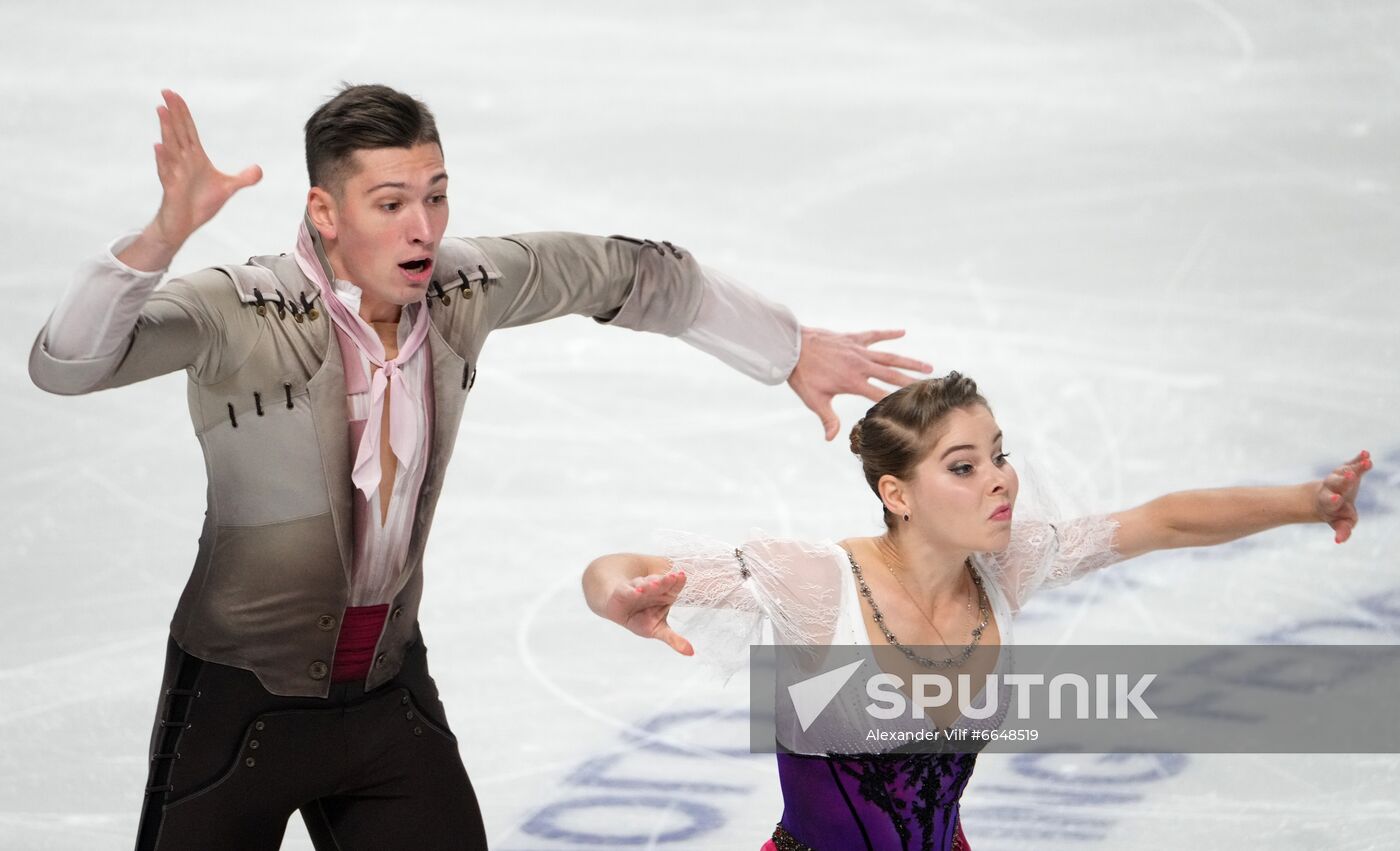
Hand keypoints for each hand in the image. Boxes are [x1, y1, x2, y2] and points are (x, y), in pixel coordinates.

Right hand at [128, 90, 262, 268]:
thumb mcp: (228, 189)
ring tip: (161, 110)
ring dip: (166, 129)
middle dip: (173, 112)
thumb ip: (243, 178)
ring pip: (170, 147)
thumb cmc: (200, 204)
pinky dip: (163, 159)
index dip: (183, 113)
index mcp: (195, 158)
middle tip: (166, 92)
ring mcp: (175, 173)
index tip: (176, 95)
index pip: (189, 130)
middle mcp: (183, 162)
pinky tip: (158, 146)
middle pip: (178, 132)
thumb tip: (259, 169)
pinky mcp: (171, 189)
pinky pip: (166, 171)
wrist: (184, 226)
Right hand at [601, 571, 693, 655]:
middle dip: (666, 581)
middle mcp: (652, 589)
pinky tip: (637, 592)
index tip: (682, 577)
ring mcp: (638, 589)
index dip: (678, 582)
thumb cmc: (640, 618)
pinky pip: (629, 591)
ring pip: (645, 585)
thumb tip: (691, 653)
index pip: (673, 587)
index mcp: (664, 595)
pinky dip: (633, 591)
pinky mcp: (623, 592)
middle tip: (673, 577)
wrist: (616, 610)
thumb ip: (674, 639)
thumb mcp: (658, 630)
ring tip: (655, 583)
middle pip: (661, 584)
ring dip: (650, 584)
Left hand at [786, 327, 933, 440]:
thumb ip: (827, 419)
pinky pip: (875, 335)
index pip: (881, 394)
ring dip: (910, 362)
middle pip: (892, 375)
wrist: (792, 347)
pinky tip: (902, 332)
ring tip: (928, 367)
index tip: (915, 407)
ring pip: (890, 356)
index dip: (898, 401)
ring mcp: (859, 350)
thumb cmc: (802, 375)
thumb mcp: (814, 400)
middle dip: (913, 382)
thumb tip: (832, 439)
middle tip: (932, 387)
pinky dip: (889, 334)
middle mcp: (861, 366)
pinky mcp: (853, 338)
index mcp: (853, 382)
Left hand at [1316, 450, 1371, 542]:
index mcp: (1329, 502)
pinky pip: (1352, 463)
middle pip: (1337, 483)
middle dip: (1344, 480)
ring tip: (1367, 461)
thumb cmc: (1335, 513)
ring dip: (1356, 467)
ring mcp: (1339, 477)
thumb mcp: (1339, 523)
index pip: (1330, 501)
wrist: (1323, 497)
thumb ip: (1342, 531)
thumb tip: (1339, 541)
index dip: (1333, 500)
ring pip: (1345, 471)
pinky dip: (1358, 459)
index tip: (1335, 498)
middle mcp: (1332, 488)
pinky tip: (1366, 453)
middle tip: (1350, 476)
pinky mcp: (1346, 469)